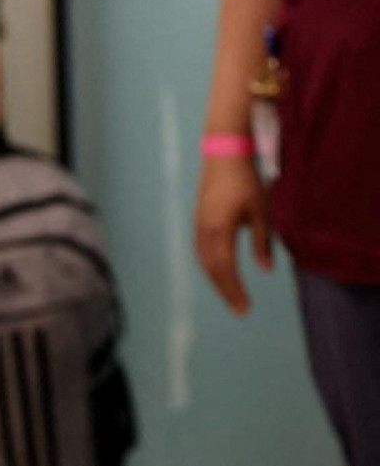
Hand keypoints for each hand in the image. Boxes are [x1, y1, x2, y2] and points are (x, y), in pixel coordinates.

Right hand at [194, 156, 272, 314]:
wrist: (223, 155)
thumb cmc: (245, 181)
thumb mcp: (261, 212)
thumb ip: (262, 242)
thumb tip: (266, 269)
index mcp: (219, 229)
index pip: (225, 268)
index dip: (234, 290)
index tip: (245, 308)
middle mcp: (204, 230)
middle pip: (211, 268)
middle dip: (225, 290)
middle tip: (239, 309)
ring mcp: (198, 224)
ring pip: (203, 260)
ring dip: (216, 280)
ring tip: (230, 294)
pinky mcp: (199, 220)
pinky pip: (201, 250)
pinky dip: (210, 265)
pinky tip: (219, 271)